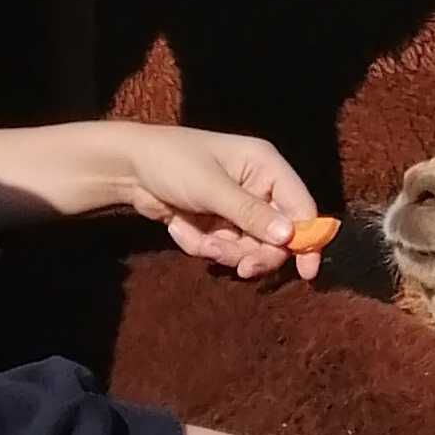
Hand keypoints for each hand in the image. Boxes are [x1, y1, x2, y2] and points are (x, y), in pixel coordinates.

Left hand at [126, 124, 323, 275]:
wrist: (127, 168)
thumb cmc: (172, 163)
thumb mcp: (212, 188)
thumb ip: (251, 214)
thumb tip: (290, 236)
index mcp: (266, 166)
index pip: (301, 207)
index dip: (307, 239)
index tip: (306, 272)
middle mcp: (258, 187)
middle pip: (277, 236)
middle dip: (253, 252)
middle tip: (238, 266)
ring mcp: (237, 207)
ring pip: (249, 247)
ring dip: (224, 251)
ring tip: (201, 242)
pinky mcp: (217, 223)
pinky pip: (223, 248)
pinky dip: (202, 244)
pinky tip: (181, 228)